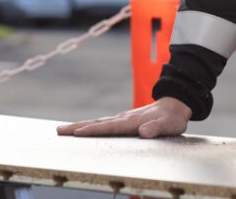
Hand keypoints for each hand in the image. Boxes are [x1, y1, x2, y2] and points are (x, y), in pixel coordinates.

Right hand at [56, 97, 191, 138]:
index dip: (92, 130)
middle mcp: (124, 118)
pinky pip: (104, 124)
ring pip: (98, 122)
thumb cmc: (173, 118)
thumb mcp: (169, 125)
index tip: (75, 133)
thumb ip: (156, 128)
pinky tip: (84, 129)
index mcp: (132, 121)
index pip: (108, 127)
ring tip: (64, 130)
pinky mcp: (124, 120)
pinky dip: (91, 126)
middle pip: (97, 123)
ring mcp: (123, 118)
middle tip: (58, 131)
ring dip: (80, 126)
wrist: (176, 103)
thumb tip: (143, 132)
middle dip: (77, 127)